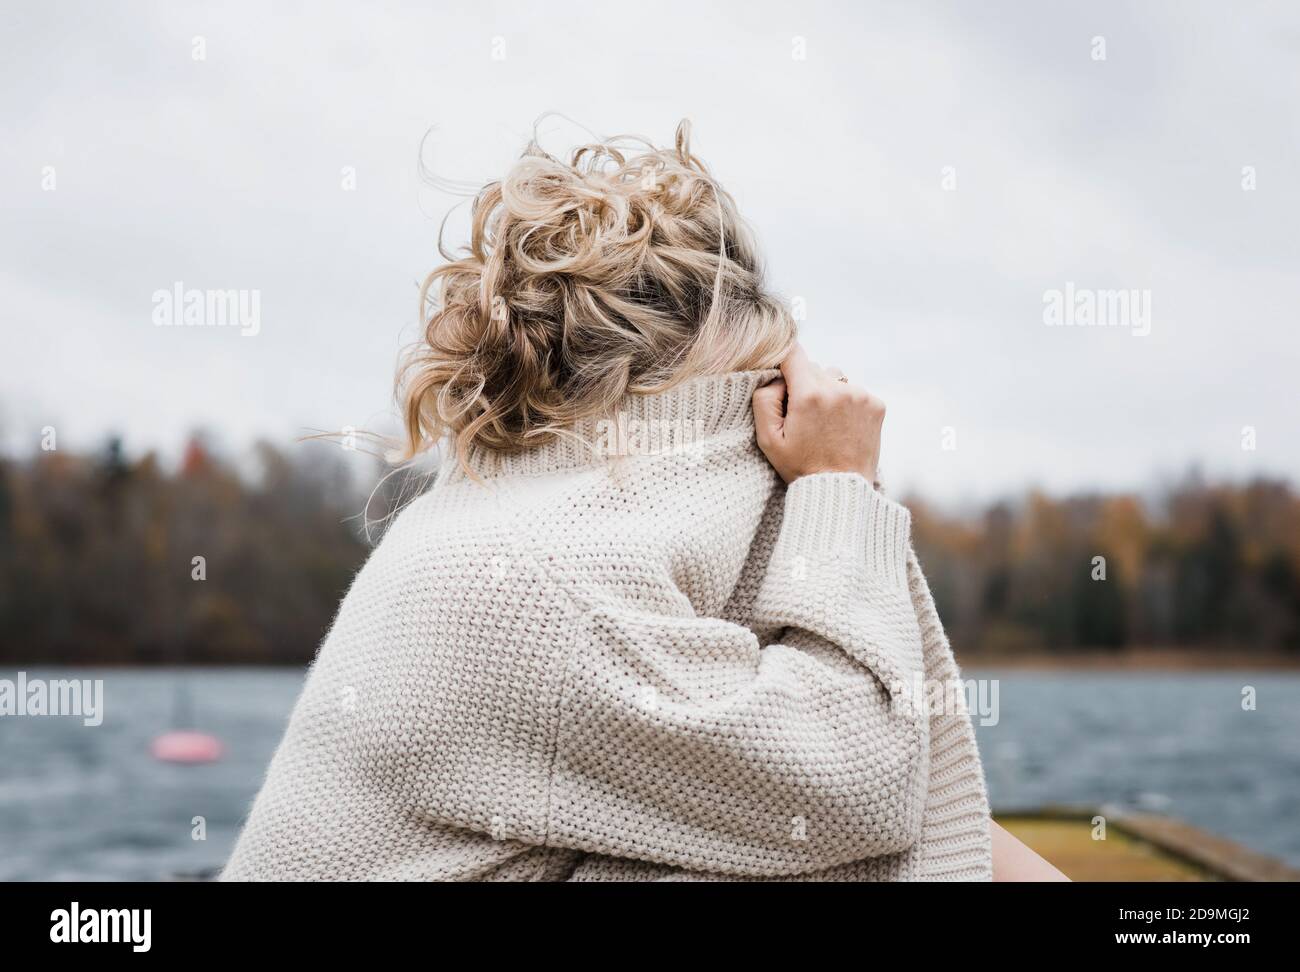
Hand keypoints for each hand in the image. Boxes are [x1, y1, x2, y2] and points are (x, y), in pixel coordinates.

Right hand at [752, 343, 885, 484]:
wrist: (840, 491)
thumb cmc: (800, 467)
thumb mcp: (768, 439)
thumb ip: (764, 399)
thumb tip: (776, 376)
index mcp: (809, 395)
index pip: (793, 353)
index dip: (784, 363)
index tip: (783, 379)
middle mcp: (838, 389)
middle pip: (813, 368)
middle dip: (805, 385)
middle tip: (803, 417)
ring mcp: (861, 396)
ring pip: (835, 378)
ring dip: (827, 392)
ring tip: (824, 423)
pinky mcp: (876, 405)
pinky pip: (854, 391)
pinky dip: (846, 403)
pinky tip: (841, 427)